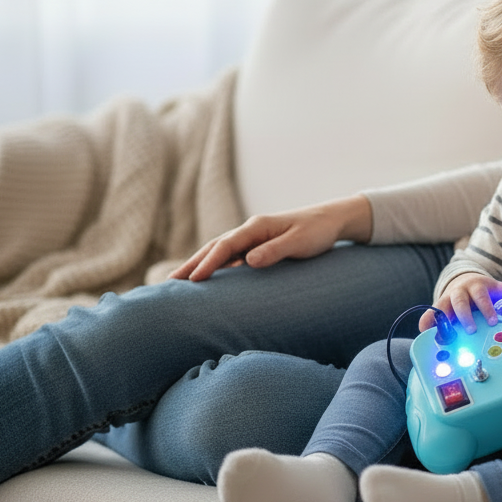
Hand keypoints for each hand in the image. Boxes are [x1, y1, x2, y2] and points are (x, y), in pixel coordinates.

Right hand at [169, 195, 371, 281]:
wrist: (332, 220)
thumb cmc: (318, 231)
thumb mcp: (300, 242)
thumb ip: (275, 250)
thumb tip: (248, 261)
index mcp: (257, 227)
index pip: (226, 245)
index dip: (208, 262)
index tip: (193, 279)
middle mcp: (250, 230)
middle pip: (215, 246)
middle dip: (192, 263)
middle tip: (170, 282)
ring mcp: (252, 237)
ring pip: (220, 251)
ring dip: (200, 264)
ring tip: (180, 281)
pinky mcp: (257, 245)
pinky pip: (231, 257)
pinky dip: (216, 266)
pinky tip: (207, 278)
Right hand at [425, 274, 501, 332]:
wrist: (462, 281)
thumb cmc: (481, 289)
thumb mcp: (495, 287)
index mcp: (475, 287)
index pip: (481, 297)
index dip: (487, 308)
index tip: (493, 320)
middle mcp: (459, 292)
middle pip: (460, 302)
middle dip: (465, 316)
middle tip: (471, 330)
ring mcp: (446, 299)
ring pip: (442, 308)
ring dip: (443, 322)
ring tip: (445, 336)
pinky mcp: (437, 308)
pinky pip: (429, 315)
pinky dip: (426, 323)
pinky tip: (425, 333)